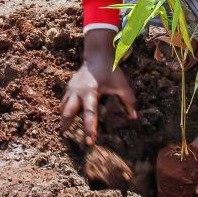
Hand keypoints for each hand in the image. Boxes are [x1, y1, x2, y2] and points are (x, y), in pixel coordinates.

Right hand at [60, 30, 136, 145]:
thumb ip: (128, 100)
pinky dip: (64, 111)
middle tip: (67, 137)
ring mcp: (71, 89)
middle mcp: (78, 92)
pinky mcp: (69, 87)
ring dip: (64, 119)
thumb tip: (133, 117)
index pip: (89, 113)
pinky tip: (66, 119)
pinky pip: (64, 102)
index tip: (89, 142)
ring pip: (63, 107)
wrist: (97, 54)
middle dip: (67, 125)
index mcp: (91, 92)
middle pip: (68, 112)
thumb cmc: (110, 70)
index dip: (89, 128)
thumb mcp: (121, 84)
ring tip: (65, 131)